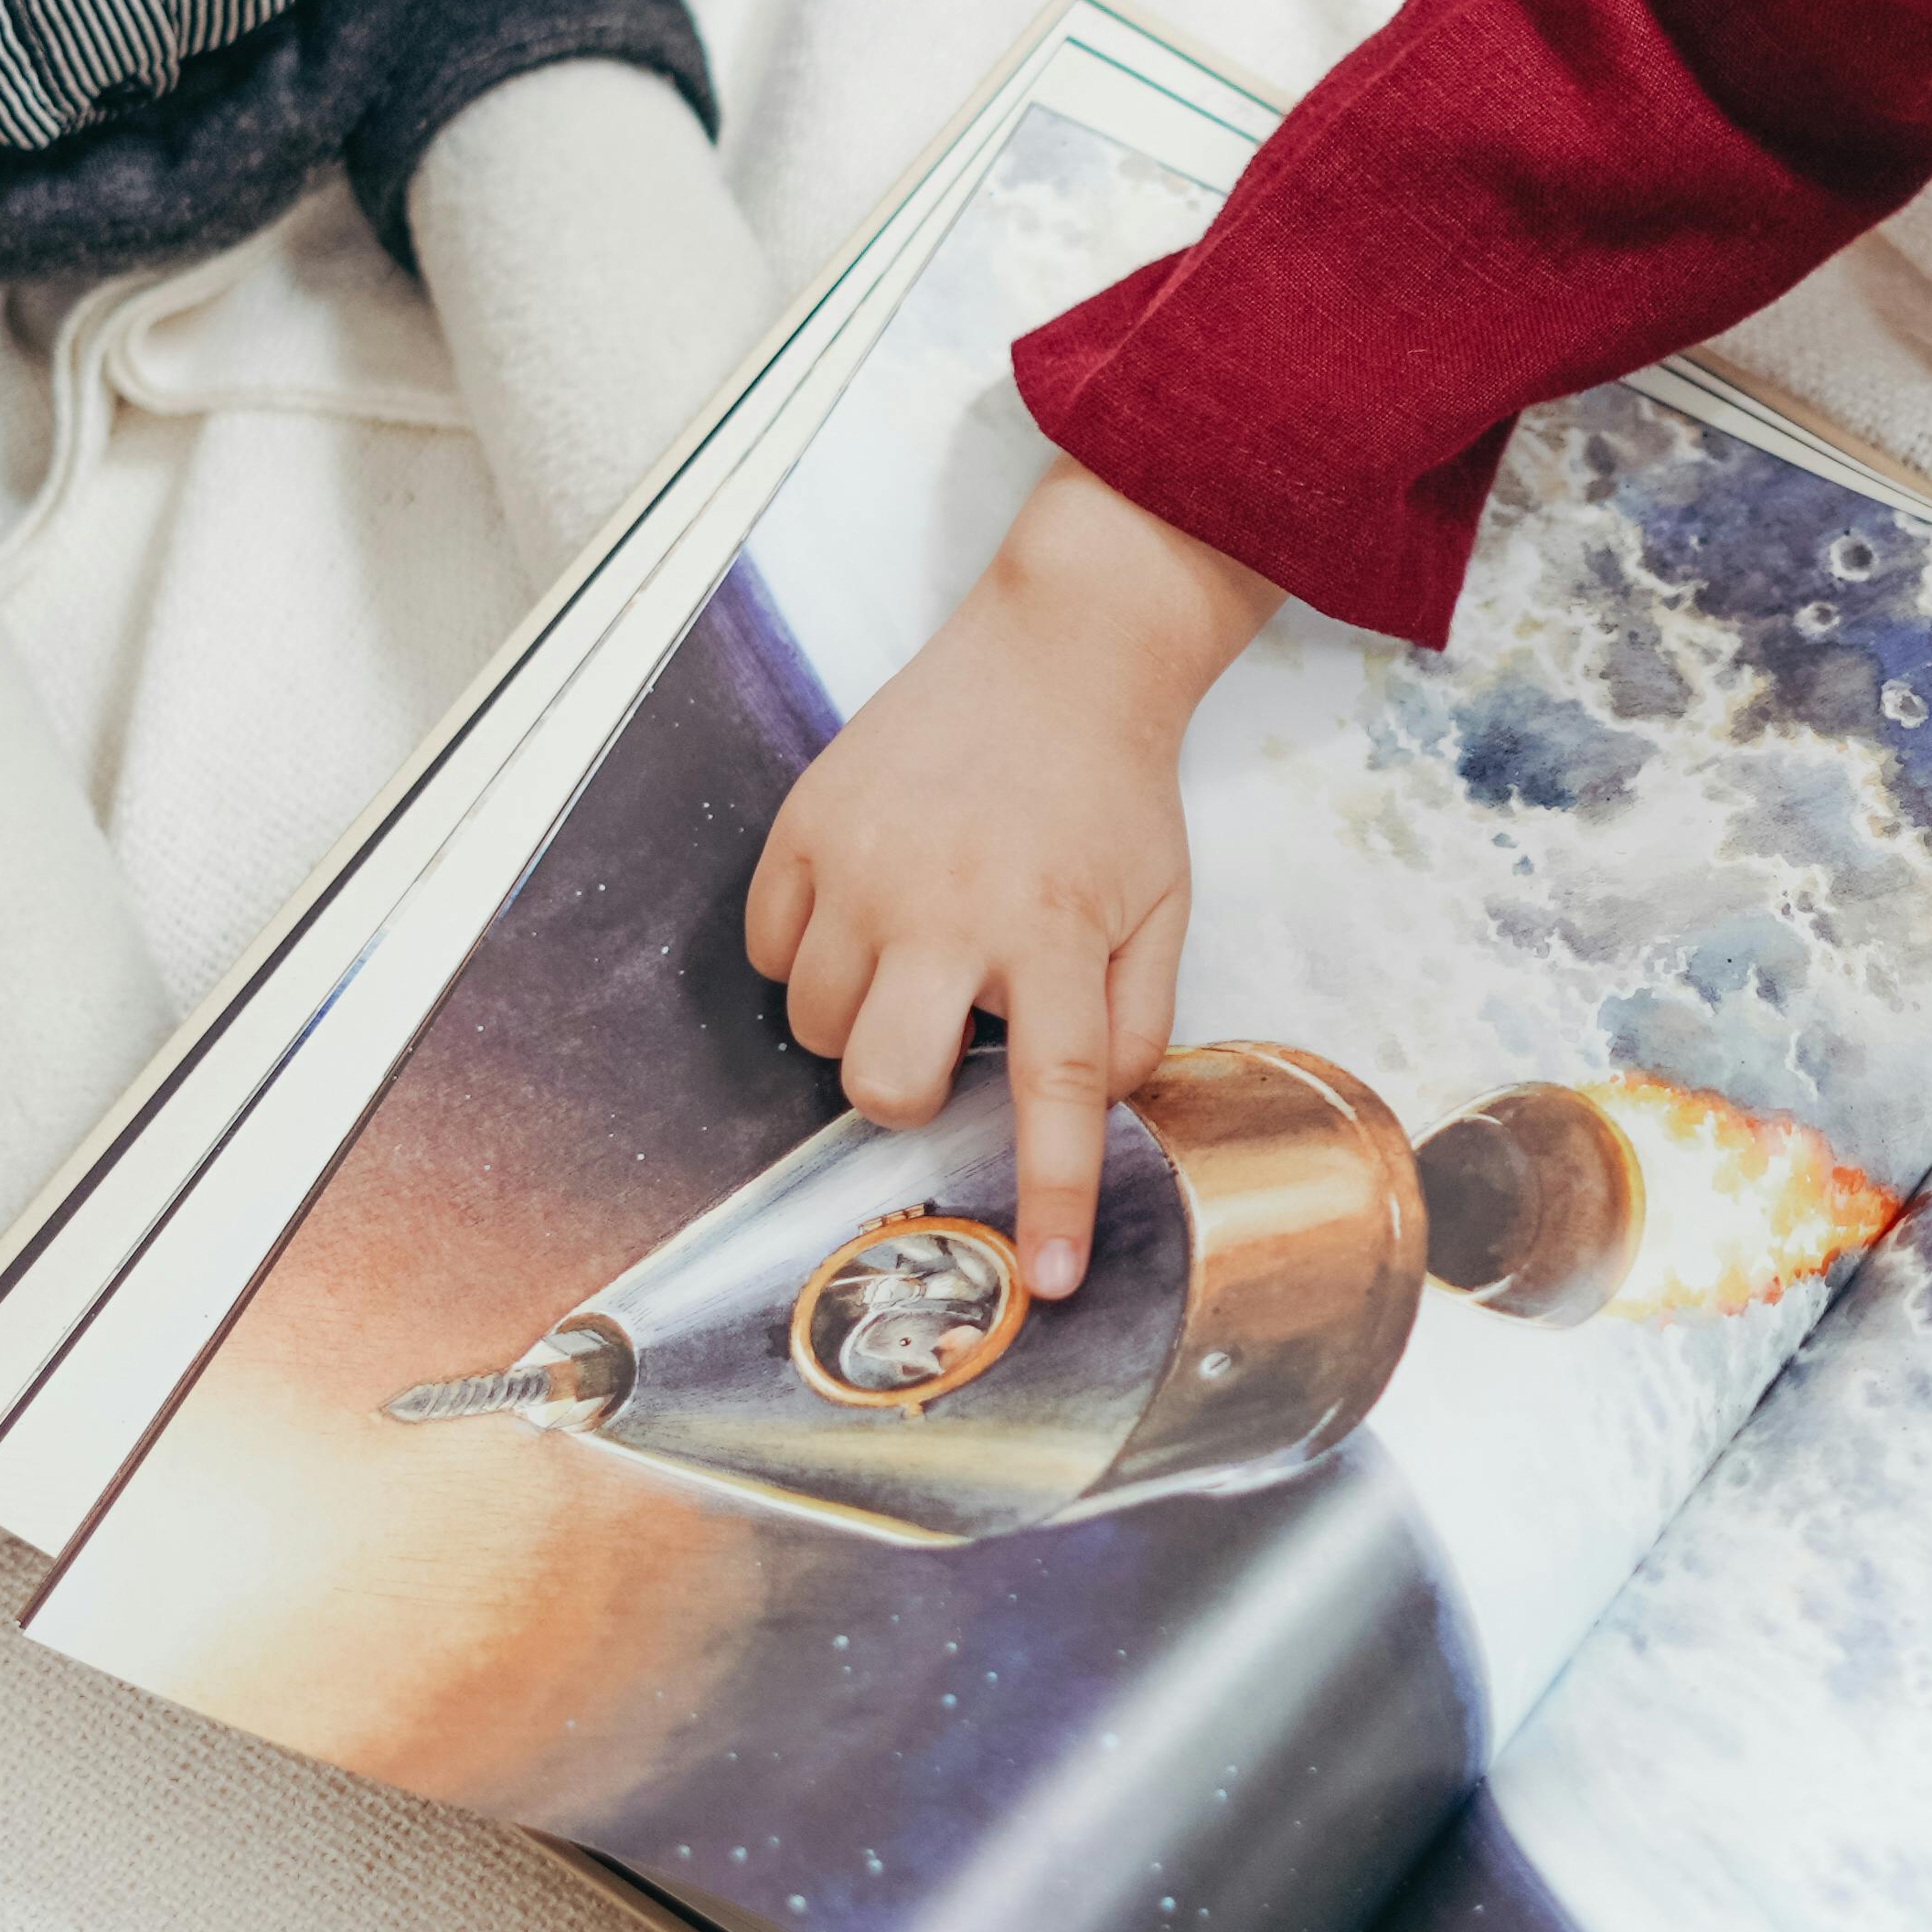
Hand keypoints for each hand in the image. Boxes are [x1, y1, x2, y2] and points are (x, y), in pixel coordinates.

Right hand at [744, 464, 1275, 1296]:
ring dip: (860, 1021)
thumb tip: (1093, 1114)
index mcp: (1054, 930)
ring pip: (814, 1025)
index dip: (1049, 1197)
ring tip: (914, 954)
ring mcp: (863, 863)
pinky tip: (865, 912)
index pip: (1056, 1093)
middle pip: (886, 1082)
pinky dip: (808, 955)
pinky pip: (767, 949)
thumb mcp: (1163, 907)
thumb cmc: (1111, 790)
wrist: (1057, 650)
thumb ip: (1139, 1022)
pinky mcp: (804, 825)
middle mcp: (949, 905)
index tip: (1044, 1280)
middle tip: (945, 1045)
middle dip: (908, 1099)